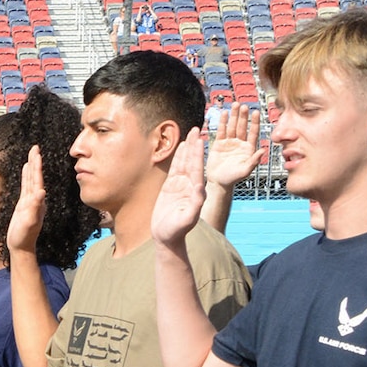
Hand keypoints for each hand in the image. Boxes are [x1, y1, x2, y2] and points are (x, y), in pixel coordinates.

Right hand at [7, 145, 44, 258]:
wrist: (21, 247)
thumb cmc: (24, 237)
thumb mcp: (29, 222)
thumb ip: (35, 207)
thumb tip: (41, 192)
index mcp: (37, 201)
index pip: (37, 180)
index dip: (37, 166)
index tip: (37, 153)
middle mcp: (35, 199)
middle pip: (35, 176)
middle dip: (35, 162)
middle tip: (35, 147)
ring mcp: (30, 201)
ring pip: (30, 180)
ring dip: (31, 167)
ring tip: (32, 155)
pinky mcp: (24, 205)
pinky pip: (25, 187)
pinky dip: (26, 177)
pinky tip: (25, 171)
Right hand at [154, 127, 205, 247]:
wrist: (167, 237)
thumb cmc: (177, 231)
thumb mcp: (188, 219)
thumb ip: (195, 203)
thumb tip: (199, 187)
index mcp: (196, 191)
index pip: (197, 169)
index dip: (198, 154)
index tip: (199, 140)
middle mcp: (190, 185)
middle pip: (193, 161)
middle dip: (195, 146)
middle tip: (197, 129)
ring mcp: (181, 185)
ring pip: (185, 162)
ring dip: (188, 148)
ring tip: (191, 134)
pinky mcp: (171, 187)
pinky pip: (176, 168)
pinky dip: (178, 157)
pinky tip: (180, 147)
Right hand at [203, 104, 264, 190]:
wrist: (219, 183)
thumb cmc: (234, 178)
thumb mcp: (246, 171)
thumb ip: (254, 160)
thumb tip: (264, 150)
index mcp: (248, 148)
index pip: (252, 132)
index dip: (254, 122)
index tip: (255, 112)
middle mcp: (240, 143)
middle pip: (242, 126)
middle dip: (243, 116)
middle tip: (244, 106)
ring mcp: (229, 142)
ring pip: (232, 126)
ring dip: (233, 116)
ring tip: (235, 105)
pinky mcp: (219, 144)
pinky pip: (221, 131)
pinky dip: (222, 122)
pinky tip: (224, 113)